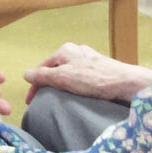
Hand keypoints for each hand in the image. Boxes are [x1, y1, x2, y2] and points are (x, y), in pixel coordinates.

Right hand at [23, 42, 151, 104]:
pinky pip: (81, 78)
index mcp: (65, 50)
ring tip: (60, 100)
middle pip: (56, 69)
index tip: (31, 102)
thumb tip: (25, 74)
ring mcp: (89, 59)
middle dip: (48, 84)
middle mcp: (77, 51)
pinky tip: (78, 95)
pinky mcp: (100, 69)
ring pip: (69, 73)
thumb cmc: (93, 79)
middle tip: (44, 101)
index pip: (42, 67)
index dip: (35, 84)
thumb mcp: (63, 77)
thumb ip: (43, 76)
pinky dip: (75, 87)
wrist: (125, 83)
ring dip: (62, 86)